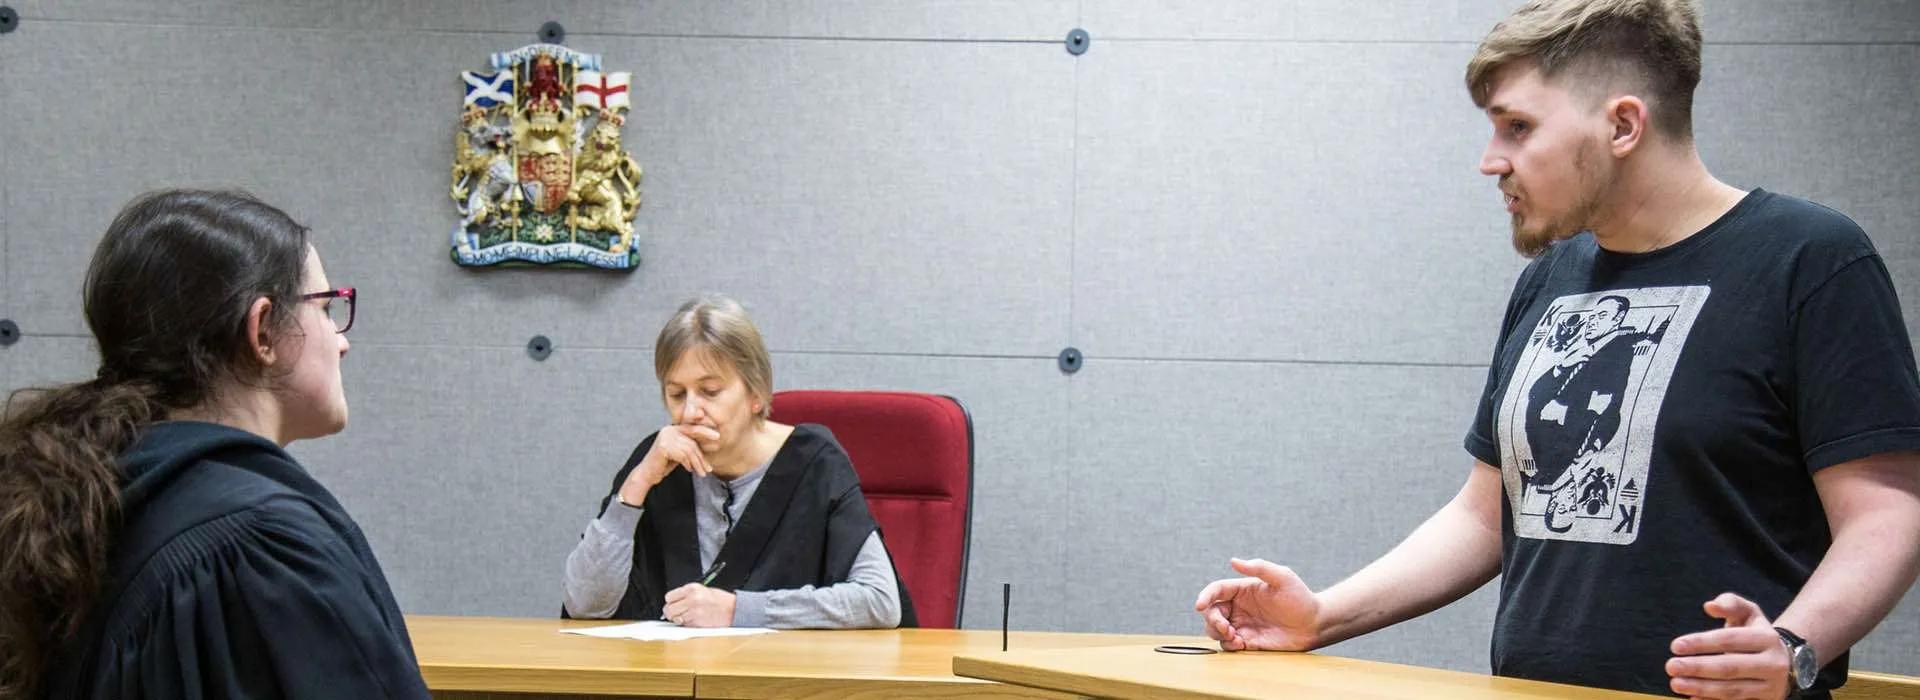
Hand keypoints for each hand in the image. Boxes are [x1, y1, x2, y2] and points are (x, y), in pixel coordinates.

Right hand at [618, 424, 721, 504]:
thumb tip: (712, 444)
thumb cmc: (664, 464)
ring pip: (689, 450)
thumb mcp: (680, 453)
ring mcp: (665, 437)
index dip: (705, 432)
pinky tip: (689, 470)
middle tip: (710, 467)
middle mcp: (668, 430)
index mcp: (672, 428)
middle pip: (692, 441)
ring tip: (702, 473)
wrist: (647, 474)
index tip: (717, 436)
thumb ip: (690, 446)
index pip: (692, 428)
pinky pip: (683, 455)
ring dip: (697, 463)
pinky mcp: (663, 447)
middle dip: (702, 455)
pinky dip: (688, 464)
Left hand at [663, 583, 734, 627]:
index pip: (669, 597)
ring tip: (687, 616)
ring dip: (678, 619)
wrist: (733, 610)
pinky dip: (686, 624)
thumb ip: (686, 594)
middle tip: (676, 612)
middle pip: (669, 609)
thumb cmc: (720, 600)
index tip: (673, 603)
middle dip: (670, 612)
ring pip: (675, 619)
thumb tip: (673, 601)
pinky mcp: (696, 624)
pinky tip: (694, 620)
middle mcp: (691, 600)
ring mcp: (693, 613)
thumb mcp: (702, 590)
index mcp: (692, 589)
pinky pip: (684, 625)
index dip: (670, 601)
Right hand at [1192, 558, 1320, 650]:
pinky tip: (1241, 644)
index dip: (1205, 596)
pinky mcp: (1247, 641)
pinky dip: (1229, 645)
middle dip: (1212, 620)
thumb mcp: (1282, 577)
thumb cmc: (1300, 598)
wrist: (1314, 624)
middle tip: (1226, 628)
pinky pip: (1228, 645)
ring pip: (1215, 630)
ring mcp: (1242, 625)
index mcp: (1242, 590)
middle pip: (1211, 612)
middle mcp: (1238, 607)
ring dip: (1218, 634)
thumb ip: (1259, 567)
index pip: (1216, 591)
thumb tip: (1234, 561)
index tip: (1199, 605)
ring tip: (1235, 637)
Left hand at [1666, 593, 1790, 699]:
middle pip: (1730, 667)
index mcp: (1767, 638)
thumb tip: (1709, 606)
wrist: (1787, 663)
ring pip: (1733, 690)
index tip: (1675, 646)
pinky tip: (1692, 698)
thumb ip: (1730, 603)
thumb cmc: (1756, 634)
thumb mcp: (1749, 613)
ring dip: (1702, 688)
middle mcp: (1773, 664)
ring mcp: (1771, 687)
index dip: (1701, 643)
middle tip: (1670, 666)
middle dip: (1698, 667)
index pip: (1729, 640)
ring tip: (1676, 683)